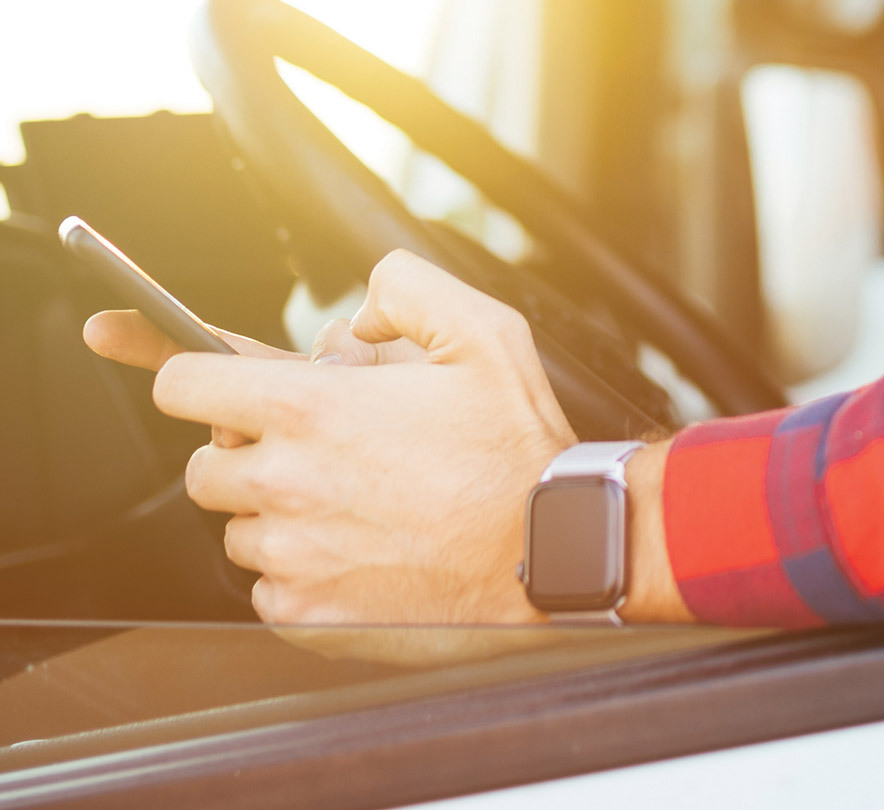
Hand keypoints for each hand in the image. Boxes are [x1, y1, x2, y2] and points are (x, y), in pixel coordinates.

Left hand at [155, 251, 575, 626]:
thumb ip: (406, 289)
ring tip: (350, 511)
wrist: (553, 552)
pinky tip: (359, 558)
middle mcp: (287, 483)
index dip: (201, 380)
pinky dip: (300, 578)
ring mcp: (293, 556)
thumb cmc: (519, 453)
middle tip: (314, 458)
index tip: (223, 392)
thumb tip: (358, 313)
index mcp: (311, 410)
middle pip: (204, 466)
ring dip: (276, 519)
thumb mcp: (484, 333)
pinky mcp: (308, 614)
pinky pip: (267, 592)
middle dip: (247, 455)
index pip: (182, 384)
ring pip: (237, 532)